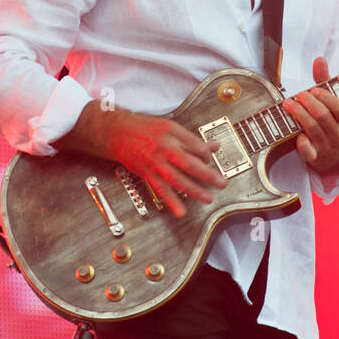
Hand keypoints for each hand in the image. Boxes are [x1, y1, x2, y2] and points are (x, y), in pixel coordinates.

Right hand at [102, 110, 225, 218]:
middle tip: (221, 183)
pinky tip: (180, 211)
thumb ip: (192, 140)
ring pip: (178, 179)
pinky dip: (171, 201)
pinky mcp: (147, 173)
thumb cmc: (144, 129)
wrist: (117, 132)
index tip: (211, 162)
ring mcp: (156, 162)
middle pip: (190, 163)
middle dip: (208, 175)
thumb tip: (213, 146)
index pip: (197, 147)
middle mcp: (165, 147)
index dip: (208, 156)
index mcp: (174, 133)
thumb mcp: (170, 128)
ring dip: (194, 190)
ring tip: (208, 198)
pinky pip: (161, 189)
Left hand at [281, 56, 338, 173]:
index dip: (327, 98)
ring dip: (298, 114)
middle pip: (323, 117)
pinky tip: (295, 131)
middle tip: (298, 94)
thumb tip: (319, 59)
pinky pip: (307, 151)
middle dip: (308, 103)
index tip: (314, 90)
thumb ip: (325, 80)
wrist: (329, 152)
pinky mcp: (314, 158)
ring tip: (288, 103)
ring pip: (312, 129)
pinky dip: (300, 141)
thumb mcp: (331, 100)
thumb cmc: (329, 119)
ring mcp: (328, 148)